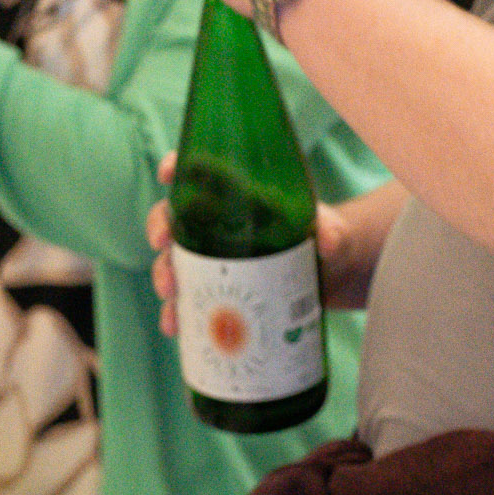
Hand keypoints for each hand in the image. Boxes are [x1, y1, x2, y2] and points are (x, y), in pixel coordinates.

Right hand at [145, 152, 364, 334]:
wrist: (333, 278)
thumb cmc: (327, 240)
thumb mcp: (331, 232)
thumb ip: (331, 232)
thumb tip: (327, 241)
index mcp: (240, 199)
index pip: (201, 175)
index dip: (179, 168)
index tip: (168, 175)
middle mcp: (218, 226)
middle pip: (174, 218)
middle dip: (160, 229)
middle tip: (162, 245)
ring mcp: (214, 261)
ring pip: (174, 262)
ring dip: (164, 275)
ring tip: (171, 294)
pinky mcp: (218, 292)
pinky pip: (188, 300)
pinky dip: (176, 313)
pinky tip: (175, 326)